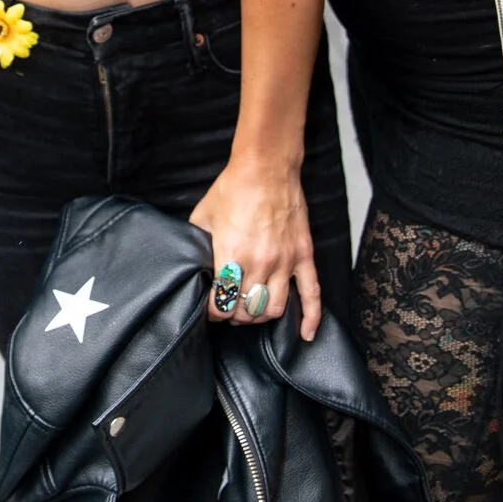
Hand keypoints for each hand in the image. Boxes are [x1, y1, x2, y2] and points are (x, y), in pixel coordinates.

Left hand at [190, 159, 322, 338]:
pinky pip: (312, 294)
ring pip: (273, 309)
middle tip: (227, 310)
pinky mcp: (303, 255)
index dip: (211, 312)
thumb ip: (196, 245)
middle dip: (232, 316)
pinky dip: (311, 318)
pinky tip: (306, 334)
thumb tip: (190, 265)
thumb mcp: (202, 217)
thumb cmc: (233, 189)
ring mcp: (285, 261)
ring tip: (251, 311)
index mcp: (232, 255)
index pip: (220, 303)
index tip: (208, 309)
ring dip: (260, 317)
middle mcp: (260, 262)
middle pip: (246, 310)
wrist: (266, 168)